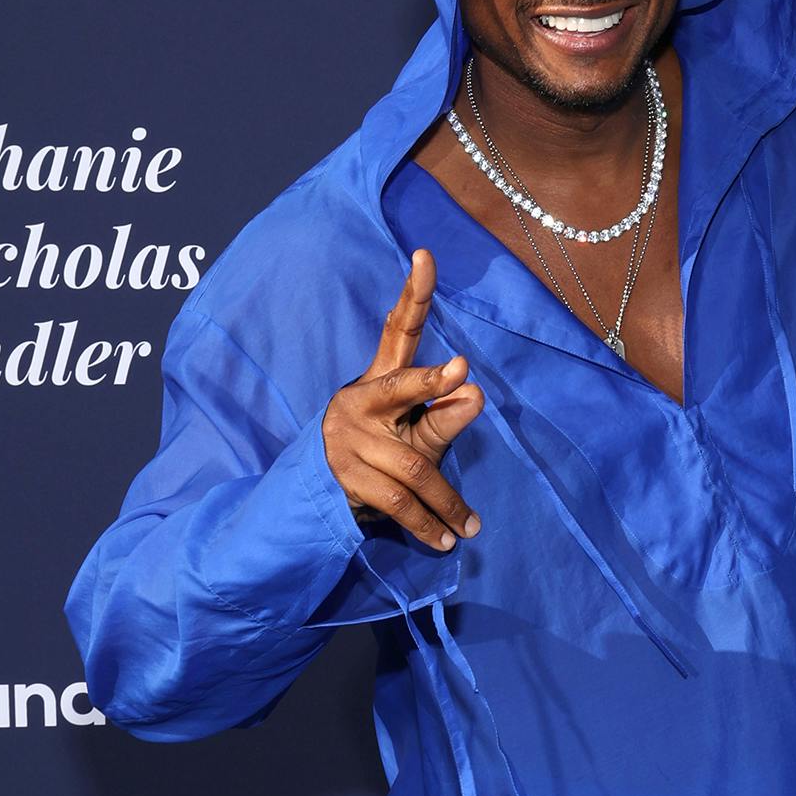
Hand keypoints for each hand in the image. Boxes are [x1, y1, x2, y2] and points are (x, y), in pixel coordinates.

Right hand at [322, 247, 485, 552]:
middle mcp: (361, 400)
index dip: (414, 293)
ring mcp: (350, 439)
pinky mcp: (346, 477)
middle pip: (399, 389)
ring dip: (446, 501)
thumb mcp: (417, 433)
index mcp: (381, 378)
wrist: (322, 495)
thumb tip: (473, 393)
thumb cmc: (385, 453)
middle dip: (429, 383)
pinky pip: (396, 502)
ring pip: (412, 466)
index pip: (400, 329)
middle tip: (461, 373)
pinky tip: (445, 539)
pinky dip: (425, 523)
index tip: (427, 256)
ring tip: (471, 526)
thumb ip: (445, 417)